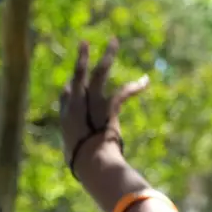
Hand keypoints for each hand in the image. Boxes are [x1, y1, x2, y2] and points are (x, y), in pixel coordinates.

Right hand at [59, 39, 148, 175]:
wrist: (91, 164)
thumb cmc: (84, 168)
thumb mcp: (76, 160)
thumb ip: (78, 158)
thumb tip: (84, 170)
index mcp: (66, 118)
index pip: (66, 96)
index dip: (70, 87)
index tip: (73, 82)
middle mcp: (76, 106)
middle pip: (77, 77)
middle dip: (82, 59)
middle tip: (84, 42)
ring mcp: (91, 104)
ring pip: (99, 74)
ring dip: (107, 57)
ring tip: (113, 41)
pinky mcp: (107, 107)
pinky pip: (122, 93)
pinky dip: (135, 87)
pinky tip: (145, 81)